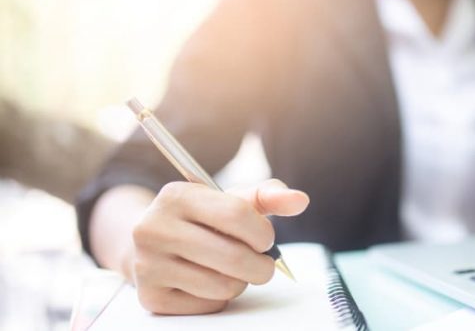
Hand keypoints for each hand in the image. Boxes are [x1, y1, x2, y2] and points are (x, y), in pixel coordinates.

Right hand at [130, 179, 308, 314]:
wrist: (154, 244)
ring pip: (223, 285)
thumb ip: (267, 196)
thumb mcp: (230, 200)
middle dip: (261, 265)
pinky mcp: (151, 297)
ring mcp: (148, 265)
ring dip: (241, 281)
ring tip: (233, 269)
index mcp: (176, 196)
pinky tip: (210, 281)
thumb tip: (300, 200)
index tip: (266, 239)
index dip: (262, 232)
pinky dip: (220, 297)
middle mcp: (153, 228)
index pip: (236, 215)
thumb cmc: (202, 220)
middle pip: (233, 256)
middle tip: (263, 263)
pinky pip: (208, 305)